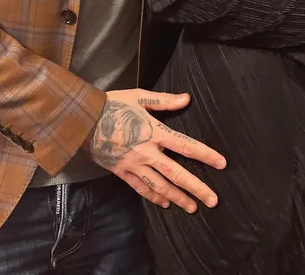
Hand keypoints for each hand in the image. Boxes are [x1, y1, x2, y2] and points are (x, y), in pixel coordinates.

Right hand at [85, 89, 225, 212]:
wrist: (83, 120)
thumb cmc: (112, 105)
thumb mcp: (139, 97)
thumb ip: (164, 100)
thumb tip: (187, 98)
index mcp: (154, 132)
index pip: (185, 145)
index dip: (205, 155)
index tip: (221, 164)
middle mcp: (147, 152)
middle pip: (176, 174)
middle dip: (196, 188)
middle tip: (213, 201)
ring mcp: (134, 165)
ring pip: (160, 186)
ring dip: (178, 198)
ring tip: (193, 208)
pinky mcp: (122, 172)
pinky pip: (141, 188)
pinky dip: (154, 197)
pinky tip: (165, 204)